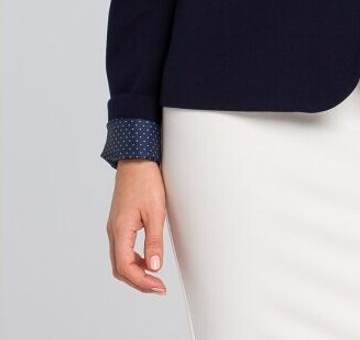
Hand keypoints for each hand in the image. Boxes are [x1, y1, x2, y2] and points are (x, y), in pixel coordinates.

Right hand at [106, 160, 167, 293]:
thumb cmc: (146, 181)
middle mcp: (113, 231)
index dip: (141, 282)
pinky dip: (134, 260)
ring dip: (136, 272)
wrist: (136, 160)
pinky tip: (148, 259)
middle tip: (158, 287)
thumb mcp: (155, 212)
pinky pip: (123, 248)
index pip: (125, 267)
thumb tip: (155, 267)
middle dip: (138, 282)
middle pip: (120, 268)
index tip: (159, 287)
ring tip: (155, 277)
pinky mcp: (120, 222)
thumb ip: (154, 241)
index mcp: (120, 230)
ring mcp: (115, 227)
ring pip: (120, 259)